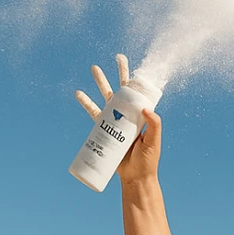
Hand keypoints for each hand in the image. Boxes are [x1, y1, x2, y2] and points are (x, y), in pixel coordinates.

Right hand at [74, 54, 161, 186]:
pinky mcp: (104, 130)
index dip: (138, 79)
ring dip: (100, 82)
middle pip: (123, 89)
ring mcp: (115, 121)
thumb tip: (146, 108)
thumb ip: (154, 125)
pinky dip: (86, 103)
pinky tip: (79, 94)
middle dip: (119, 73)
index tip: (137, 66)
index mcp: (141, 115)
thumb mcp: (154, 142)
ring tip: (94, 68)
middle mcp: (128, 115)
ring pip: (107, 97)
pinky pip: (93, 114)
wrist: (134, 177)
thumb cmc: (147, 161)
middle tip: (117, 56)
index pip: (140, 93)